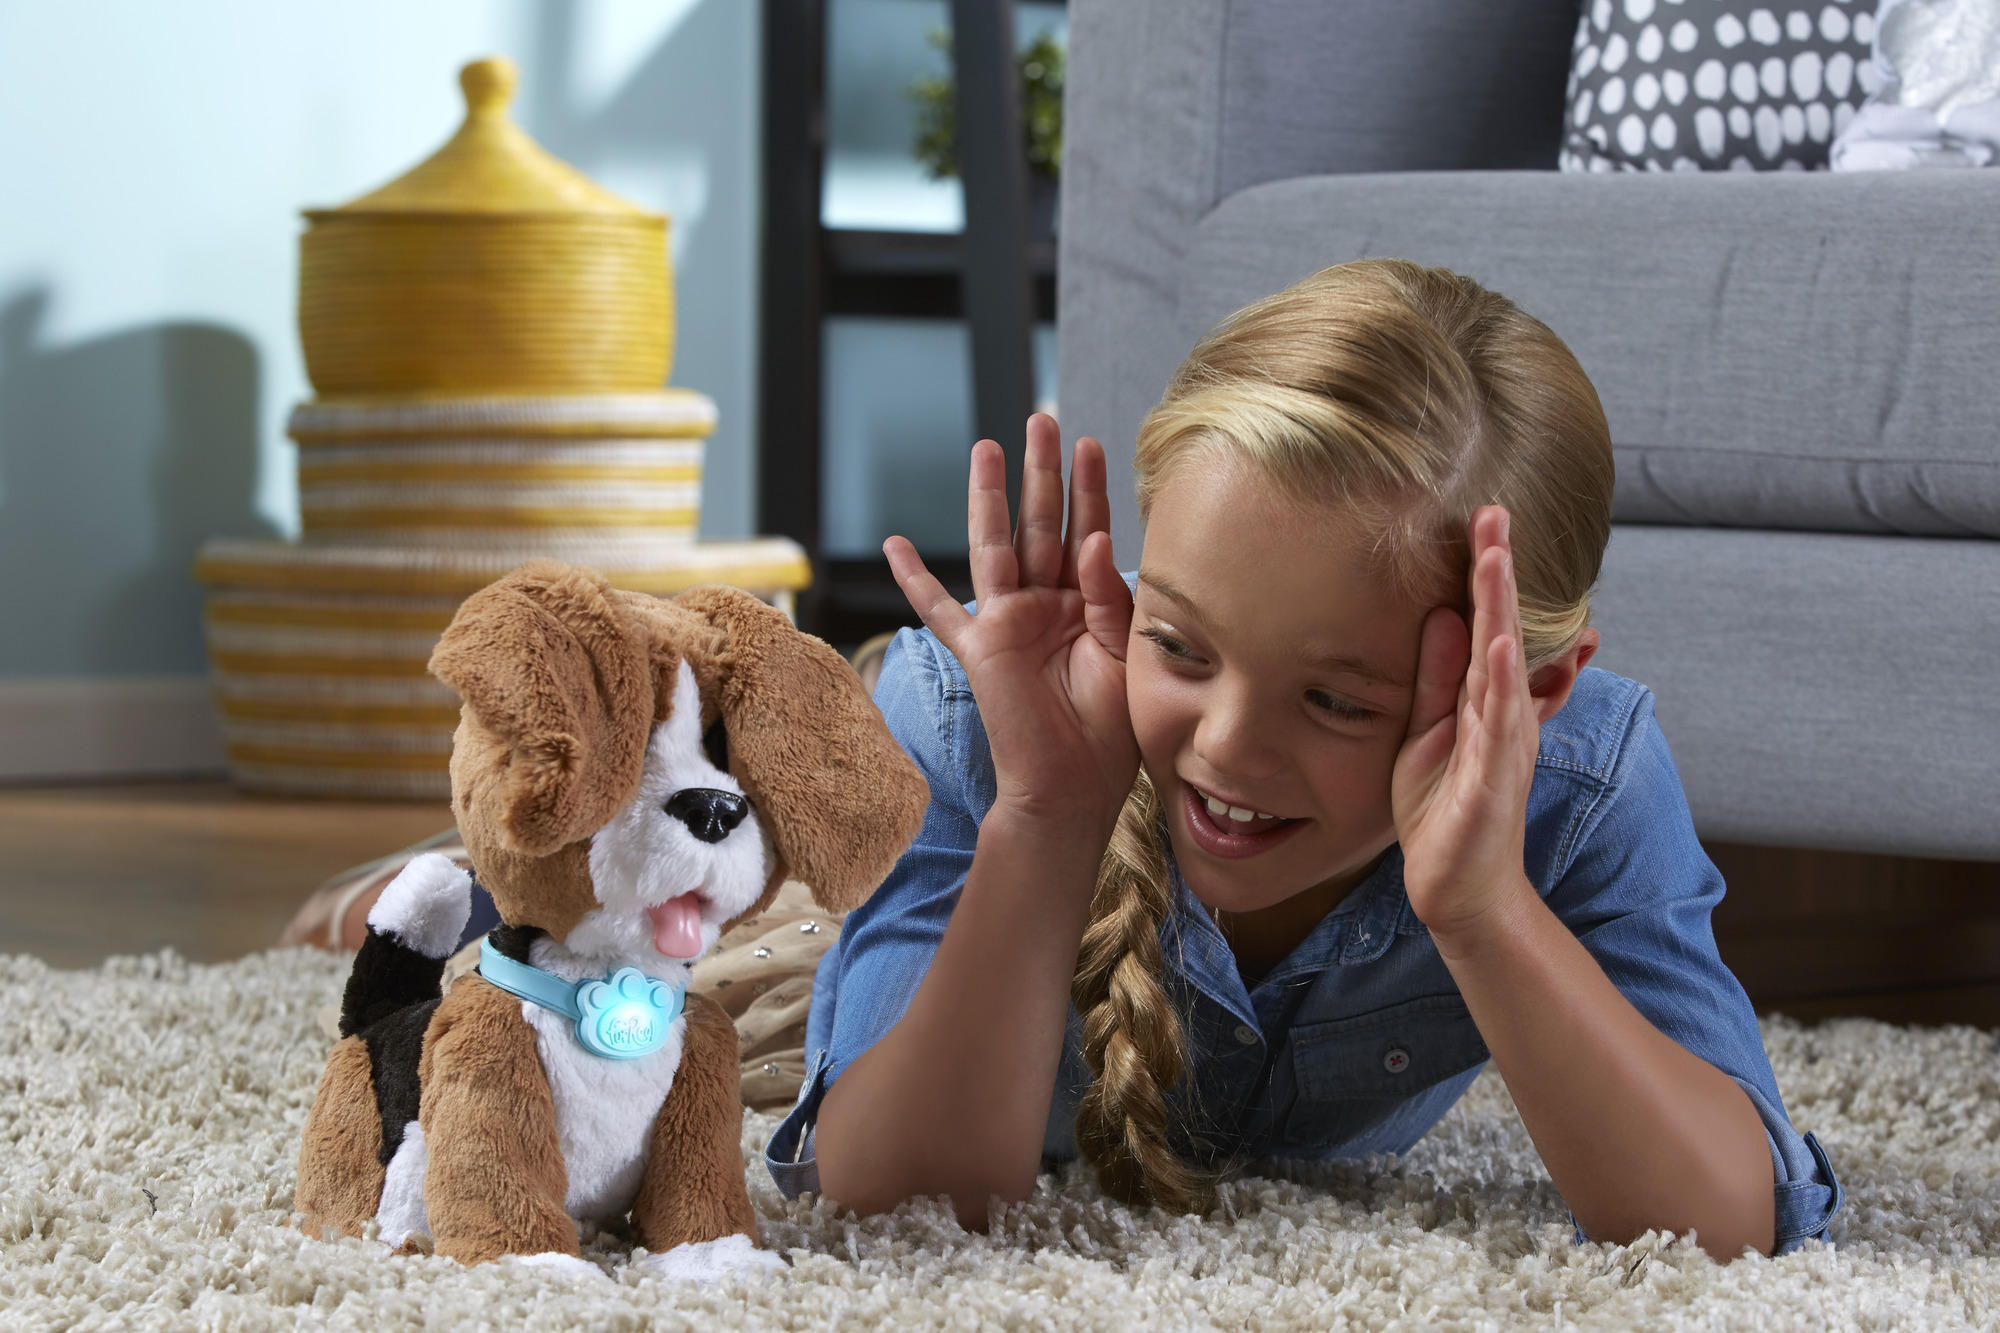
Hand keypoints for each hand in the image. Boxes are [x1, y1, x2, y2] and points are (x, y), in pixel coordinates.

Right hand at [884, 414, 1137, 830]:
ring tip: (987, 448)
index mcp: (1089, 603)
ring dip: (989, 498)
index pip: (1088, 532)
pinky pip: (941, 610)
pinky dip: (915, 582)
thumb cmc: (1111, 730)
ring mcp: (1009, 621)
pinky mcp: (980, 648)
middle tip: (1043, 419)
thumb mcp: (1126, 652)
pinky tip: (894, 547)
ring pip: (996, 546)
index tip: (1091, 443)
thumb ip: (1110, 595)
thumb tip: (1096, 539)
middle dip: (1042, 472)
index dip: (1088, 489)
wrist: (1075, 787)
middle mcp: (1047, 604)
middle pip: (1041, 524)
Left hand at [1392, 506, 1540, 943]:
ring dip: (1500, 612)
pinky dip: (1499, 685)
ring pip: (1504, 667)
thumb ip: (1437, 679)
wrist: (1462, 891)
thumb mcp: (1428, 734)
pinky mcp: (1492, 782)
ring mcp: (1502, 746)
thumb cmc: (1444, 811)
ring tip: (1495, 559)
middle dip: (1498, 573)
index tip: (1483, 520)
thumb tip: (1445, 617)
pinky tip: (1495, 648)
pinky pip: (1498, 727)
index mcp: (1486, 701)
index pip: (1486, 624)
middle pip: (1502, 631)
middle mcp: (1503, 715)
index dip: (1485, 574)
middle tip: (1496, 513)